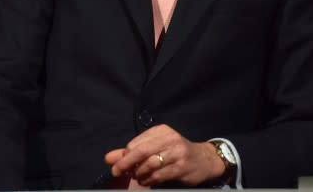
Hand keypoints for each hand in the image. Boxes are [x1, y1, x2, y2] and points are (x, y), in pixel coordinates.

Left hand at [104, 124, 224, 186]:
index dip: (124, 155)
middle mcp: (170, 138)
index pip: (136, 142)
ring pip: (149, 164)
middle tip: (117, 172)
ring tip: (137, 177)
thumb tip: (109, 158)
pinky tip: (147, 181)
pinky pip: (159, 175)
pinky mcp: (181, 167)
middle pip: (141, 151)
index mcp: (161, 130)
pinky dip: (149, 180)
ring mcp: (177, 153)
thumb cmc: (176, 153)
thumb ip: (131, 152)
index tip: (118, 164)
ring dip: (139, 173)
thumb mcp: (155, 147)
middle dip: (125, 163)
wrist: (204, 160)